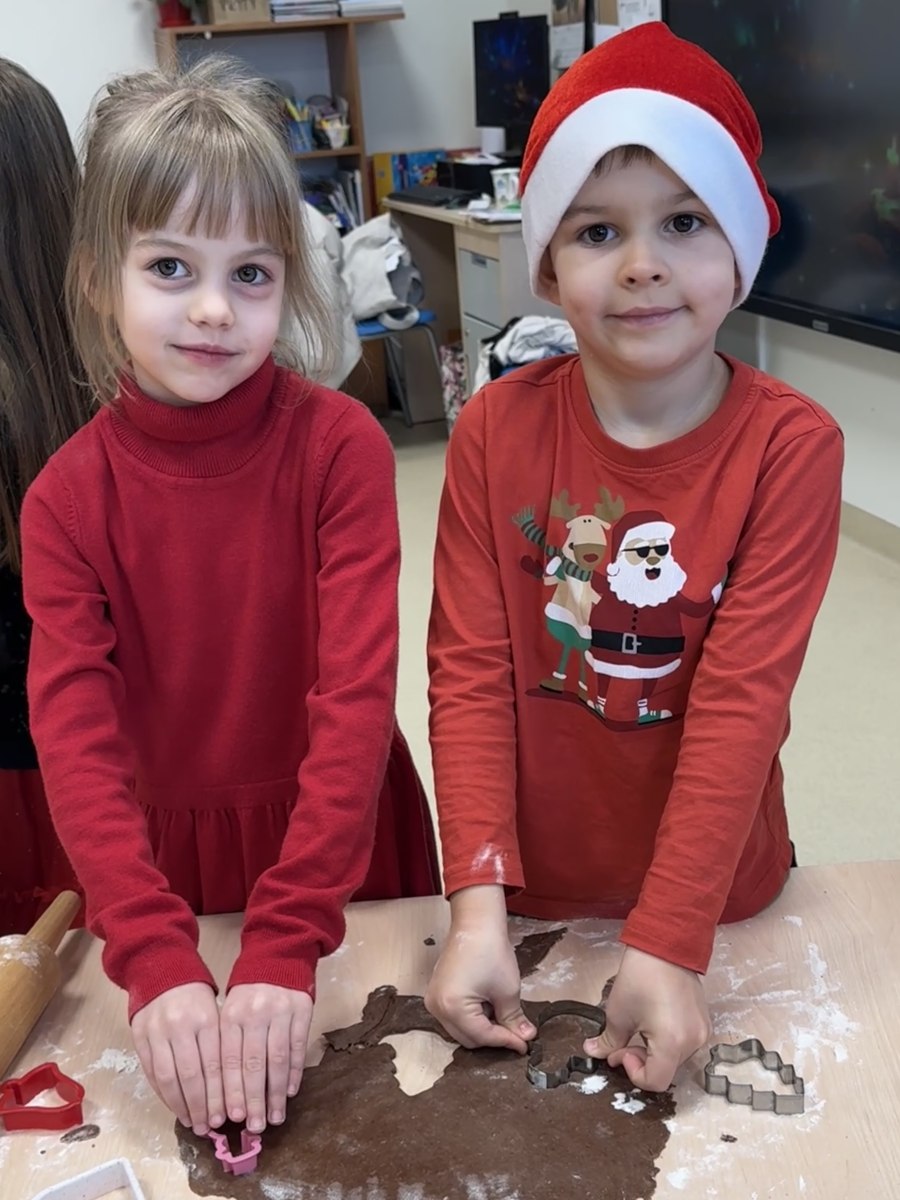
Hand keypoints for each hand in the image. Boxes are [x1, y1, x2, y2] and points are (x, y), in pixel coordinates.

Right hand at [131, 982, 222, 1135]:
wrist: (160, 968)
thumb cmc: (196, 992)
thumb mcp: (216, 1009)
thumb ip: (221, 1042)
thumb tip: (231, 1086)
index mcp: (205, 1017)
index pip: (214, 1063)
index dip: (219, 1093)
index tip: (225, 1116)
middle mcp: (180, 1025)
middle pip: (191, 1074)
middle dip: (200, 1105)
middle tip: (208, 1127)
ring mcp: (156, 1032)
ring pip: (168, 1077)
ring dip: (180, 1105)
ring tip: (191, 1122)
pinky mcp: (139, 1037)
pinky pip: (151, 1072)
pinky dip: (162, 1093)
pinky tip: (173, 1106)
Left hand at [220, 983, 313, 1132]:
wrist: (278, 956)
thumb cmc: (248, 991)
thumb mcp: (229, 1010)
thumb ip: (226, 1045)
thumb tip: (222, 1093)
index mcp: (231, 1015)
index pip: (228, 1060)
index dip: (230, 1091)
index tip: (230, 1118)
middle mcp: (255, 1014)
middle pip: (253, 1064)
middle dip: (253, 1099)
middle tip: (254, 1126)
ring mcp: (281, 1011)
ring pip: (277, 1059)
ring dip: (276, 1092)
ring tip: (275, 1117)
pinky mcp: (302, 1010)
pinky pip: (297, 1046)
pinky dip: (294, 1071)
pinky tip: (290, 1091)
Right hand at [425, 885, 536, 1053]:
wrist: (475, 923)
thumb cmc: (491, 951)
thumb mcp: (507, 989)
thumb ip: (513, 1019)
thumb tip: (525, 1038)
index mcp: (452, 1007)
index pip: (482, 1036)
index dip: (506, 1041)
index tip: (525, 1045)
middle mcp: (437, 1008)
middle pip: (468, 1038)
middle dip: (494, 1037)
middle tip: (516, 1033)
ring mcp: (433, 1001)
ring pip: (461, 1030)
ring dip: (482, 1029)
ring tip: (502, 1016)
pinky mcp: (435, 994)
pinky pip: (454, 1017)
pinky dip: (472, 1019)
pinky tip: (487, 1006)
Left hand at [584, 946, 709, 1091]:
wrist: (664, 946)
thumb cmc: (640, 977)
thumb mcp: (618, 1014)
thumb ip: (608, 1042)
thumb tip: (595, 1053)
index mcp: (673, 1044)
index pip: (655, 1082)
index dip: (633, 1073)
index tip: (620, 1052)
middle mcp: (694, 1042)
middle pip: (665, 1071)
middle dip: (640, 1061)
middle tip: (621, 1044)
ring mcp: (702, 1032)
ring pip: (674, 1059)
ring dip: (653, 1053)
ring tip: (637, 1030)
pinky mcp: (704, 1022)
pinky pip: (684, 1044)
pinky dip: (666, 1043)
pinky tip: (652, 1024)